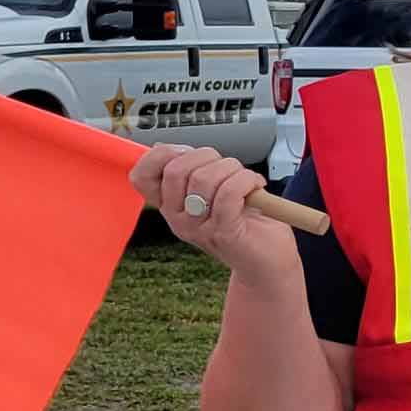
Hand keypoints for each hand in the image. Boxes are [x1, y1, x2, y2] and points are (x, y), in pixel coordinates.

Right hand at [129, 142, 304, 290]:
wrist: (269, 263)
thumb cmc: (245, 222)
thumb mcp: (212, 192)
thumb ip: (194, 172)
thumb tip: (174, 148)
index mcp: (171, 207)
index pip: (141, 177)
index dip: (161, 155)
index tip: (189, 153)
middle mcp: (178, 219)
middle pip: (175, 169)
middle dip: (206, 156)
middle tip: (228, 168)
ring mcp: (198, 228)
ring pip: (204, 177)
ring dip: (232, 169)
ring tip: (247, 181)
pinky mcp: (223, 232)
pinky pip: (228, 192)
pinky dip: (246, 180)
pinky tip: (255, 186)